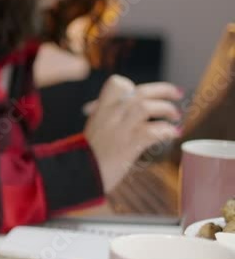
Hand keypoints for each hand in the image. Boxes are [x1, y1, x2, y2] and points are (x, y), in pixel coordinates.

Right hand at [83, 75, 182, 190]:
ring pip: (145, 107)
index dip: (135, 86)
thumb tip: (132, 112)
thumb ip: (111, 118)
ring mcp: (119, 130)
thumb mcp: (96, 128)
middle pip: (140, 92)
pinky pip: (153, 132)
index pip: (117, 84)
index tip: (147, 92)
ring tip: (175, 116)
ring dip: (166, 109)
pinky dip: (167, 131)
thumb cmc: (89, 154)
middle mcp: (110, 116)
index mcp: (102, 109)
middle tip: (178, 94)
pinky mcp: (128, 146)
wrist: (80, 174)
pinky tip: (173, 134)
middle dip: (164, 90)